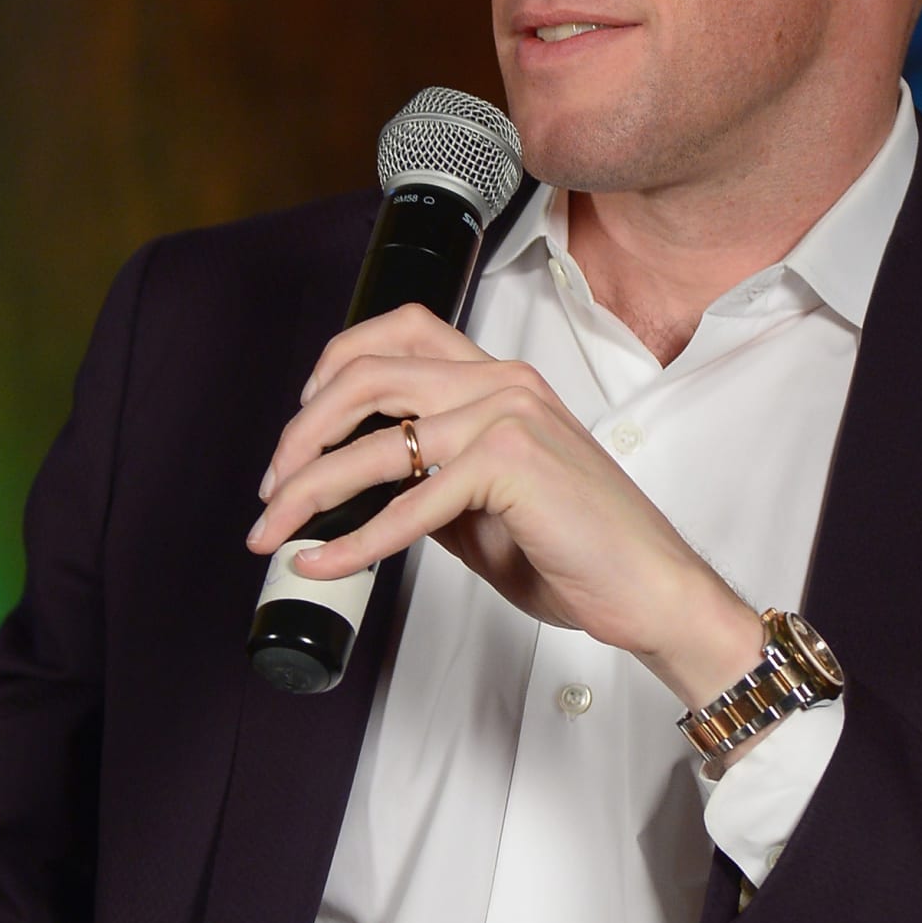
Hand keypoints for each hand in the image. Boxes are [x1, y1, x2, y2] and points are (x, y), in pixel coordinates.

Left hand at [248, 305, 764, 705]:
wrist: (650, 589)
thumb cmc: (580, 550)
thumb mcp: (484, 508)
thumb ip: (428, 484)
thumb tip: (355, 498)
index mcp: (498, 380)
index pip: (398, 333)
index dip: (330, 372)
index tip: (298, 435)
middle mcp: (500, 383)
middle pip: (367, 376)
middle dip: (299, 436)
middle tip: (270, 490)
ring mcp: (508, 416)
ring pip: (375, 443)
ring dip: (308, 492)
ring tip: (275, 531)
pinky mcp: (513, 464)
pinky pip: (410, 503)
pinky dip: (355, 540)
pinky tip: (325, 561)